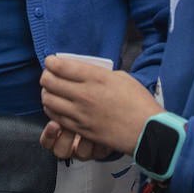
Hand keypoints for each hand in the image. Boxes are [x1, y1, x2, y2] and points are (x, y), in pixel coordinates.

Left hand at [39, 55, 161, 154]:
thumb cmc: (139, 102)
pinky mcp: (81, 129)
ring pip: (49, 100)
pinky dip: (52, 110)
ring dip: (46, 93)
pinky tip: (56, 106)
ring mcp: (81, 113)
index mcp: (96, 78)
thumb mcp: (122, 77)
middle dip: (46, 76)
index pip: (62, 66)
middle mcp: (85, 94)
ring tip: (50, 91)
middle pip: (50, 82)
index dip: (51, 62)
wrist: (147, 131)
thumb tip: (86, 72)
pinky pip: (56, 117)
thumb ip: (100, 74)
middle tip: (49, 75)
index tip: (50, 61)